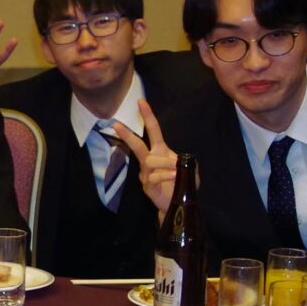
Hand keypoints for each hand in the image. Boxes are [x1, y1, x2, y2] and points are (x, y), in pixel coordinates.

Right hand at [113, 98, 179, 212]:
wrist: (178, 203)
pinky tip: (174, 177)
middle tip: (116, 124)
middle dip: (127, 134)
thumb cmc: (182, 183)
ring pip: (150, 161)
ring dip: (165, 164)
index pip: (153, 131)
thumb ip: (186, 161)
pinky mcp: (147, 186)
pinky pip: (154, 176)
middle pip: (137, 145)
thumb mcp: (190, 168)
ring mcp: (146, 174)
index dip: (147, 116)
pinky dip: (166, 174)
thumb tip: (179, 161)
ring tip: (177, 171)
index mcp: (160, 151)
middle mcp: (150, 160)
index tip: (141, 102)